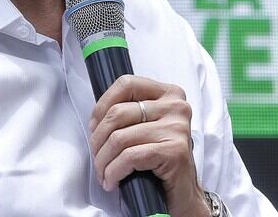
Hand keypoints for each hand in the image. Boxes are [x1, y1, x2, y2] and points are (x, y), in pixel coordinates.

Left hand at [89, 75, 208, 216]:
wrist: (183, 193)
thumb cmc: (161, 160)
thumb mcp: (148, 127)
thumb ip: (131, 113)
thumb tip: (96, 119)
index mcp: (169, 94)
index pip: (127, 84)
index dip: (103, 104)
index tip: (94, 125)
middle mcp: (176, 106)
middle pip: (118, 113)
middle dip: (98, 139)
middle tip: (97, 156)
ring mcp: (177, 128)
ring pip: (120, 138)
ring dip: (104, 160)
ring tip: (103, 173)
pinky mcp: (174, 151)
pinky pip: (130, 157)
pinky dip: (114, 171)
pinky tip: (112, 181)